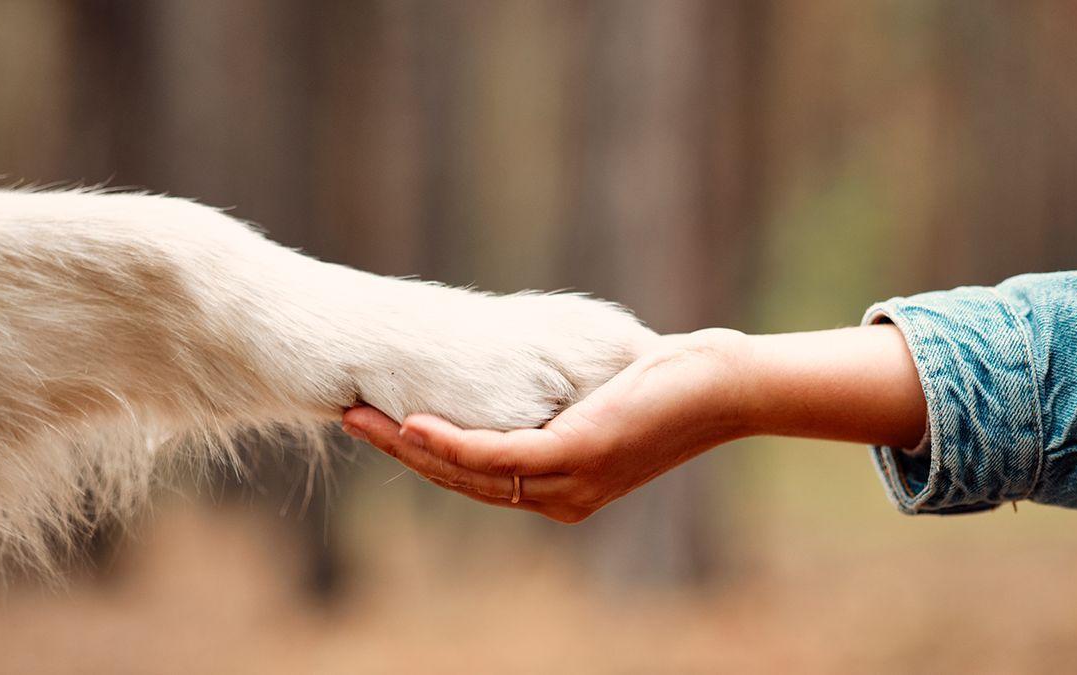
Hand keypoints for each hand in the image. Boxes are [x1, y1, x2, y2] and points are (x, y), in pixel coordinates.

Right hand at [341, 329, 752, 522]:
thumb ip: (555, 397)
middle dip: (401, 451)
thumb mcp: (598, 395)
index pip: (478, 476)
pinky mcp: (578, 456)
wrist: (725, 386)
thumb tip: (521, 365)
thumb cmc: (668, 383)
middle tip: (351, 416)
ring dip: (410, 446)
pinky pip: (499, 457)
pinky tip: (412, 424)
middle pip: (463, 480)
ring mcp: (569, 482)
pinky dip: (451, 443)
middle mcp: (561, 496)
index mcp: (562, 487)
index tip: (381, 422)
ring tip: (361, 417)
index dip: (424, 454)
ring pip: (471, 472)